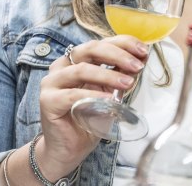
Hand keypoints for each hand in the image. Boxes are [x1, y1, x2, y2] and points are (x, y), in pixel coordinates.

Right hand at [36, 35, 148, 177]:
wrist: (69, 148)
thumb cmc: (89, 118)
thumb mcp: (110, 92)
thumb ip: (120, 75)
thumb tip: (141, 59)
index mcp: (77, 59)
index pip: (101, 42)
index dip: (123, 43)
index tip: (143, 51)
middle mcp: (62, 66)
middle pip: (90, 49)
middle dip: (117, 55)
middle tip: (137, 66)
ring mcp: (52, 82)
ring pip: (82, 69)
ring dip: (108, 75)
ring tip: (127, 83)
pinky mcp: (48, 101)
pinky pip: (73, 95)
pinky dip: (94, 95)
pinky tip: (110, 100)